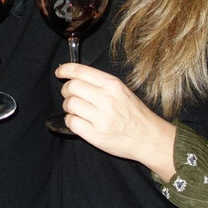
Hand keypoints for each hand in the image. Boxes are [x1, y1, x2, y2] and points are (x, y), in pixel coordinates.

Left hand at [56, 62, 176, 179]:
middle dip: (66, 91)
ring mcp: (101, 118)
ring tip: (76, 110)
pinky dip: (71, 120)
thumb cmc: (134, 113)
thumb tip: (75, 76)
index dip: (65, 70)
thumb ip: (100, 83)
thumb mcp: (122, 90)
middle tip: (71, 96)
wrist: (148, 137)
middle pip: (71, 87)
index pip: (80, 71)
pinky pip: (71, 122)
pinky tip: (79, 121)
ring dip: (68, 107)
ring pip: (69, 104)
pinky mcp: (95, 134)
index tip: (59, 73)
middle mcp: (106, 99)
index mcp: (112, 85)